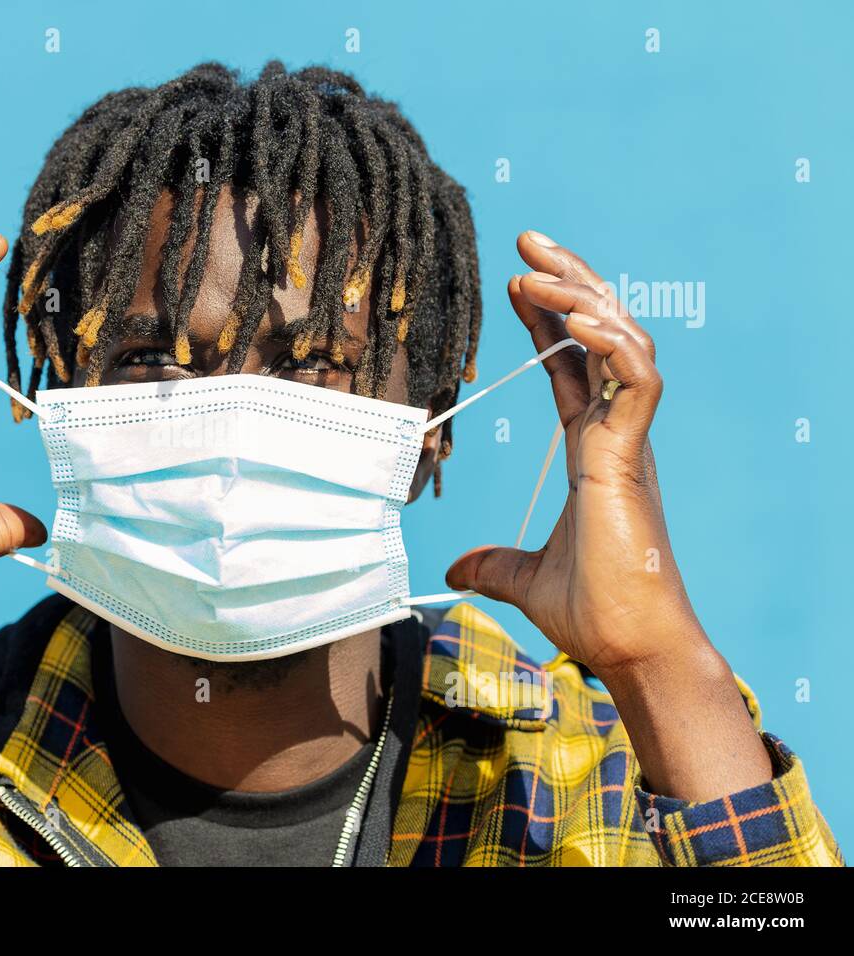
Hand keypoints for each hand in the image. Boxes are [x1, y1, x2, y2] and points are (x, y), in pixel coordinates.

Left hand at [445, 230, 703, 678]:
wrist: (629, 648)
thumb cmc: (594, 613)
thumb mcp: (524, 579)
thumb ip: (493, 563)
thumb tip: (455, 566)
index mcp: (594, 448)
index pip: (573, 365)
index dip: (549, 321)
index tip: (513, 283)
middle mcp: (617, 433)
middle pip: (600, 337)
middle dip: (569, 283)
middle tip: (526, 242)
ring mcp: (630, 441)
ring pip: (623, 343)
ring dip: (581, 298)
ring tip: (533, 268)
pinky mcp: (635, 456)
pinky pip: (639, 378)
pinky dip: (611, 341)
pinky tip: (575, 316)